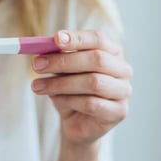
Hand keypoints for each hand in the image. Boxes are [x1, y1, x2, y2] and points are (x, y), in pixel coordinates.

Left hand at [31, 30, 132, 144]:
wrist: (77, 122)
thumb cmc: (70, 90)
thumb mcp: (61, 71)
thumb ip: (57, 57)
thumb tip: (43, 48)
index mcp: (112, 51)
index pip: (98, 39)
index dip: (77, 38)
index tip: (55, 39)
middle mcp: (122, 69)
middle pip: (97, 59)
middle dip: (64, 61)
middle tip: (37, 64)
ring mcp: (123, 91)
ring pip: (93, 82)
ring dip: (61, 83)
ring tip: (37, 86)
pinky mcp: (118, 112)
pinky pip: (91, 104)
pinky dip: (68, 100)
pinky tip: (54, 99)